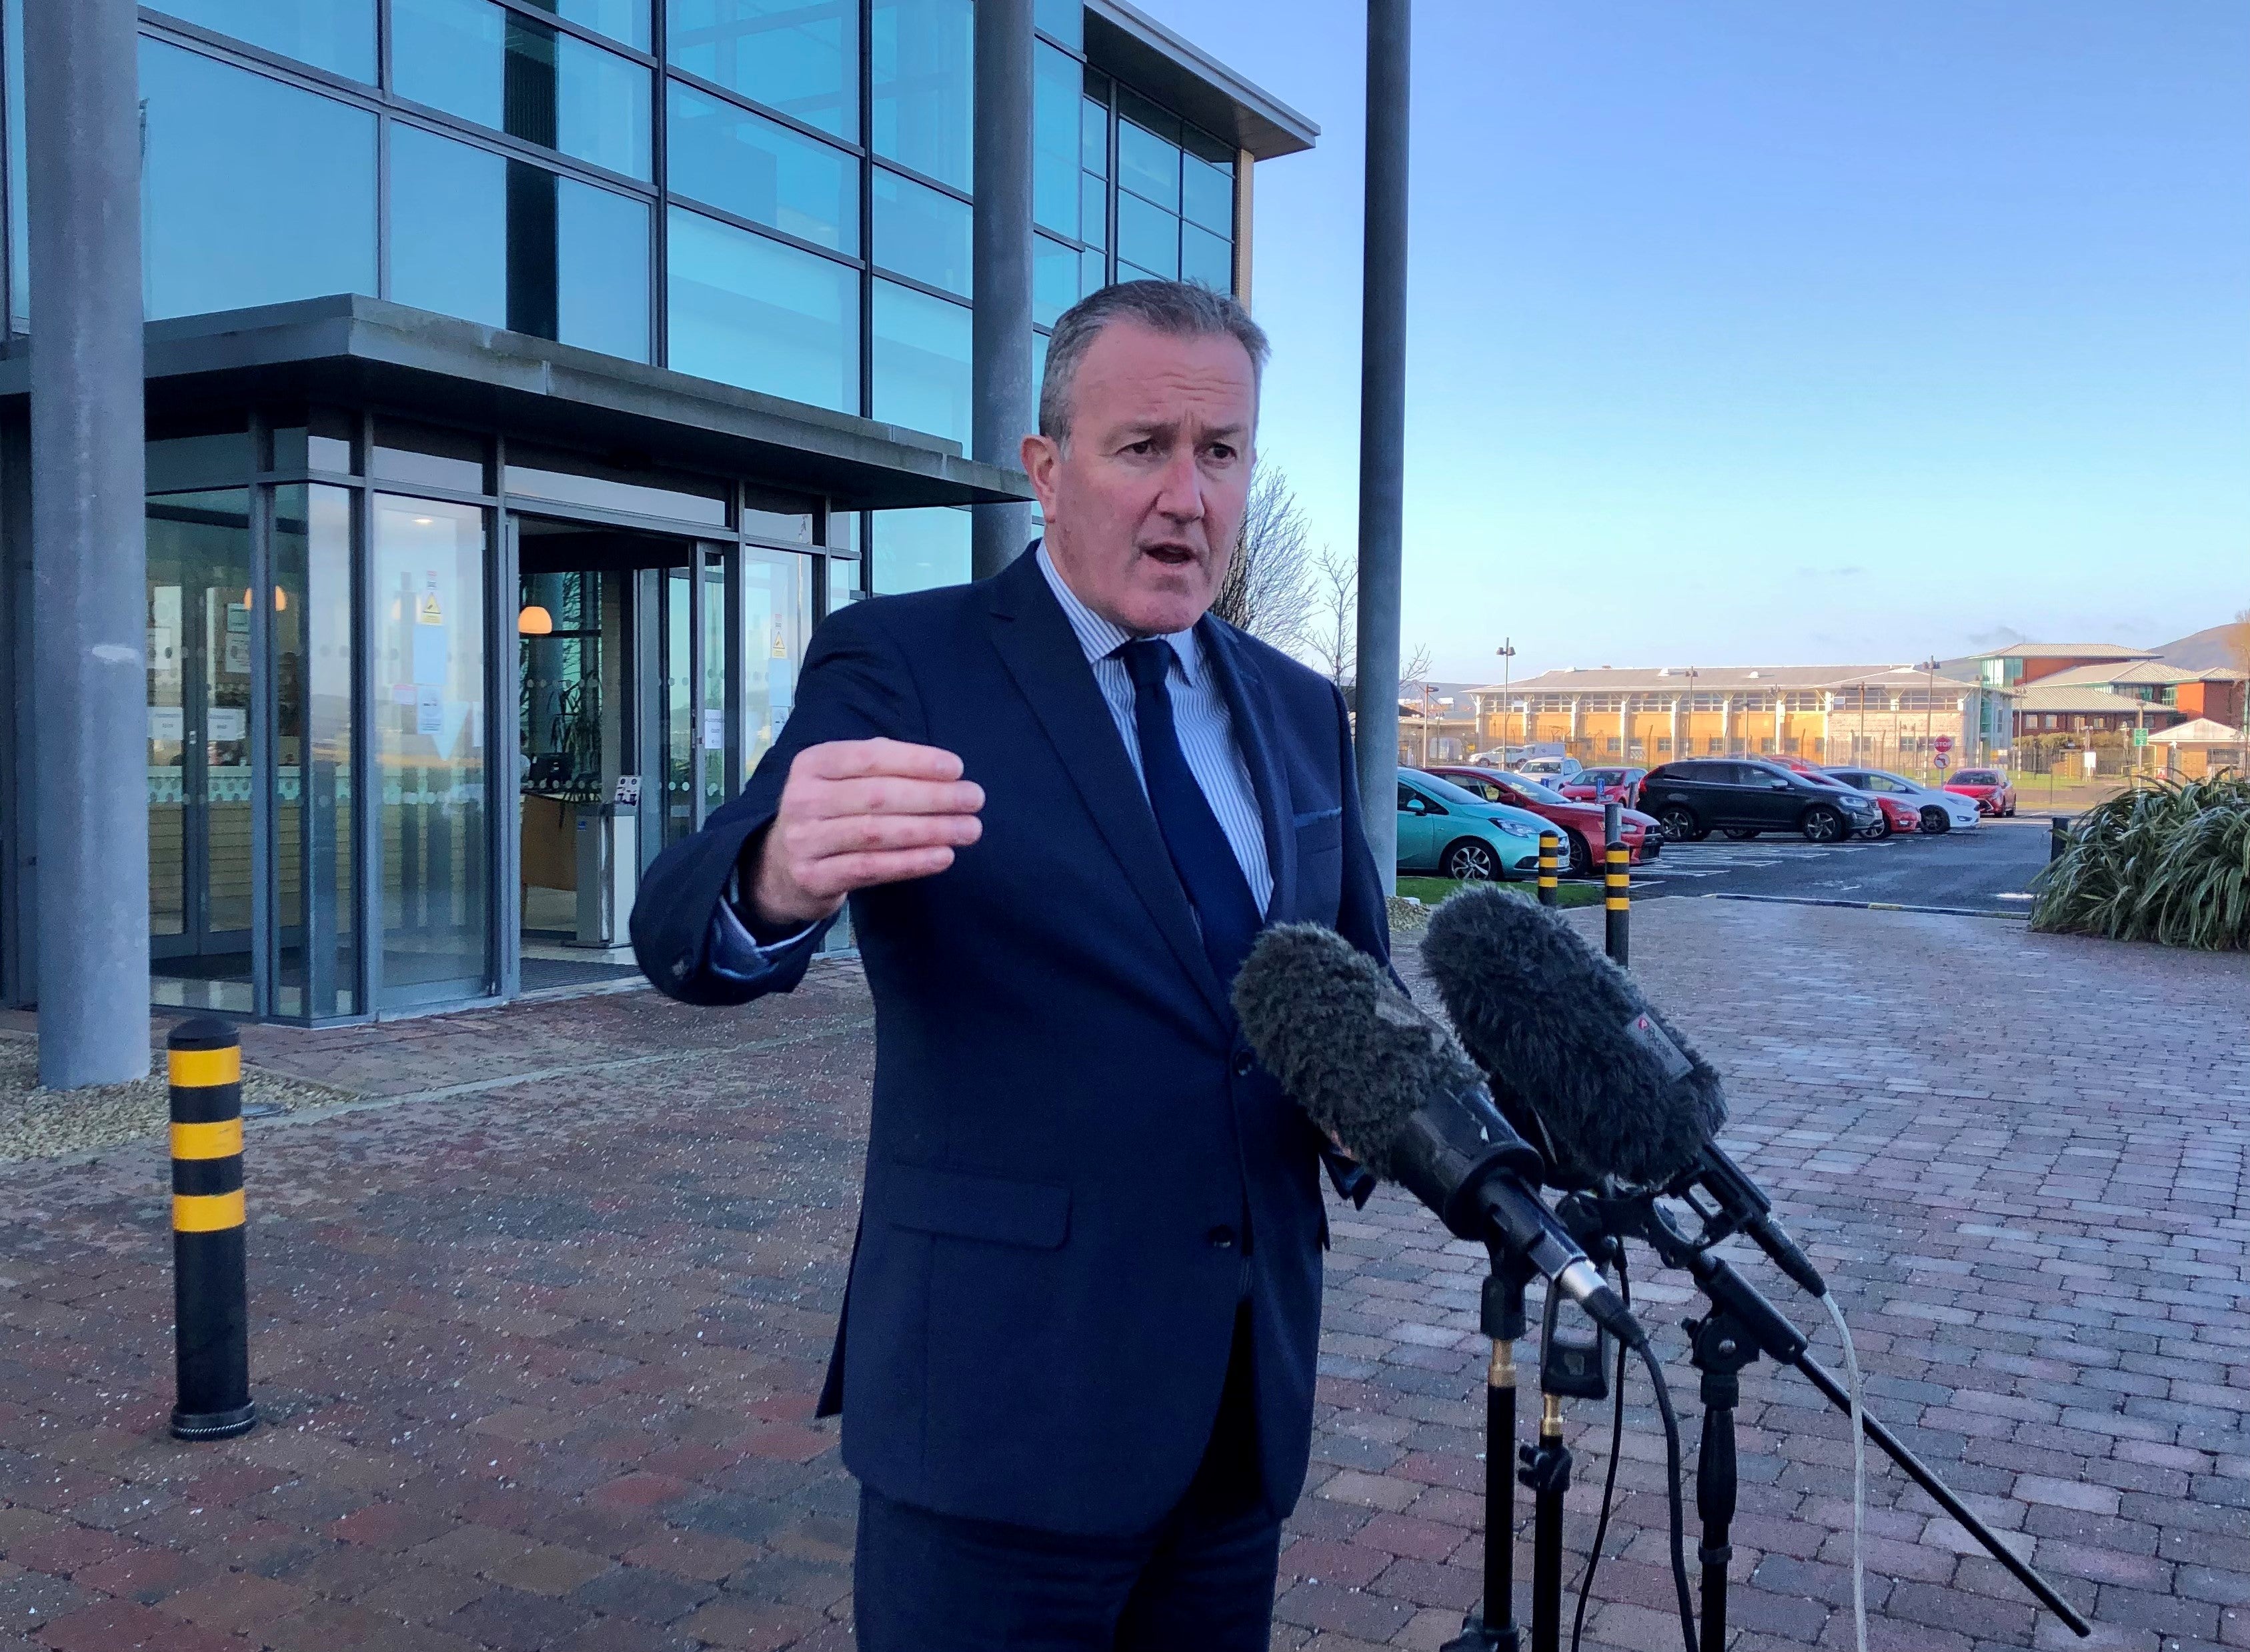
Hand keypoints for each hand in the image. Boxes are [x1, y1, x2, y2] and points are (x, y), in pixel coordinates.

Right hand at [748, 739, 984, 927]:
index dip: (915, 761)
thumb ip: (881, 768)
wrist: (781, 870)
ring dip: (930, 830)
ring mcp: (804, 840)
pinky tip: (943, 856)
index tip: (957, 769)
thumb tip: (944, 770)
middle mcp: (803, 798)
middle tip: (974, 800)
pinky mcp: (813, 878)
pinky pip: (871, 868)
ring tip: (969, 829)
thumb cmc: (830, 816)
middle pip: (877, 795)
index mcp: (813, 764)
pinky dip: (911, 862)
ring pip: (876, 833)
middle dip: (933, 797)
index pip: (870, 756)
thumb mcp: (842, 781)